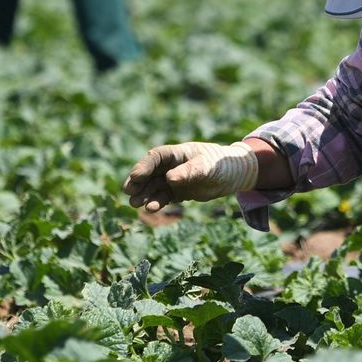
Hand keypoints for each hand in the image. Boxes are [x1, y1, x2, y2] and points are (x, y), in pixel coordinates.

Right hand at [122, 141, 257, 211]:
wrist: (233, 175)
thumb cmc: (220, 164)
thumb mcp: (206, 166)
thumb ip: (189, 172)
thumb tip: (169, 179)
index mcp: (177, 153)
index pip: (155, 157)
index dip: (144, 166)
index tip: (135, 176)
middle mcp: (171, 165)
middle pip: (149, 172)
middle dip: (138, 182)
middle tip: (128, 192)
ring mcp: (173, 179)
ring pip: (153, 186)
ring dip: (144, 194)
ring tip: (136, 204)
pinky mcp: (177, 192)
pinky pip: (163, 197)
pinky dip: (156, 202)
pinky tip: (152, 208)